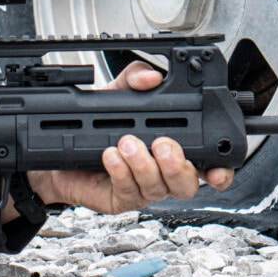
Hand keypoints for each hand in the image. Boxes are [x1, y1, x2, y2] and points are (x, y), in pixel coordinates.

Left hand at [25, 61, 233, 214]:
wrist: (56, 151)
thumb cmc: (92, 127)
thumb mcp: (114, 94)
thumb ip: (134, 80)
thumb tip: (150, 77)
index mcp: (172, 149)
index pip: (207, 163)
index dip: (221, 169)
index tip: (218, 166)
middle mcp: (161, 172)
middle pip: (188, 182)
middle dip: (179, 165)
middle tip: (162, 144)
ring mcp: (141, 188)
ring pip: (158, 188)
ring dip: (145, 164)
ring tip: (127, 143)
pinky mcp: (119, 199)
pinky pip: (127, 190)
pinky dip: (120, 171)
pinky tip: (109, 156)